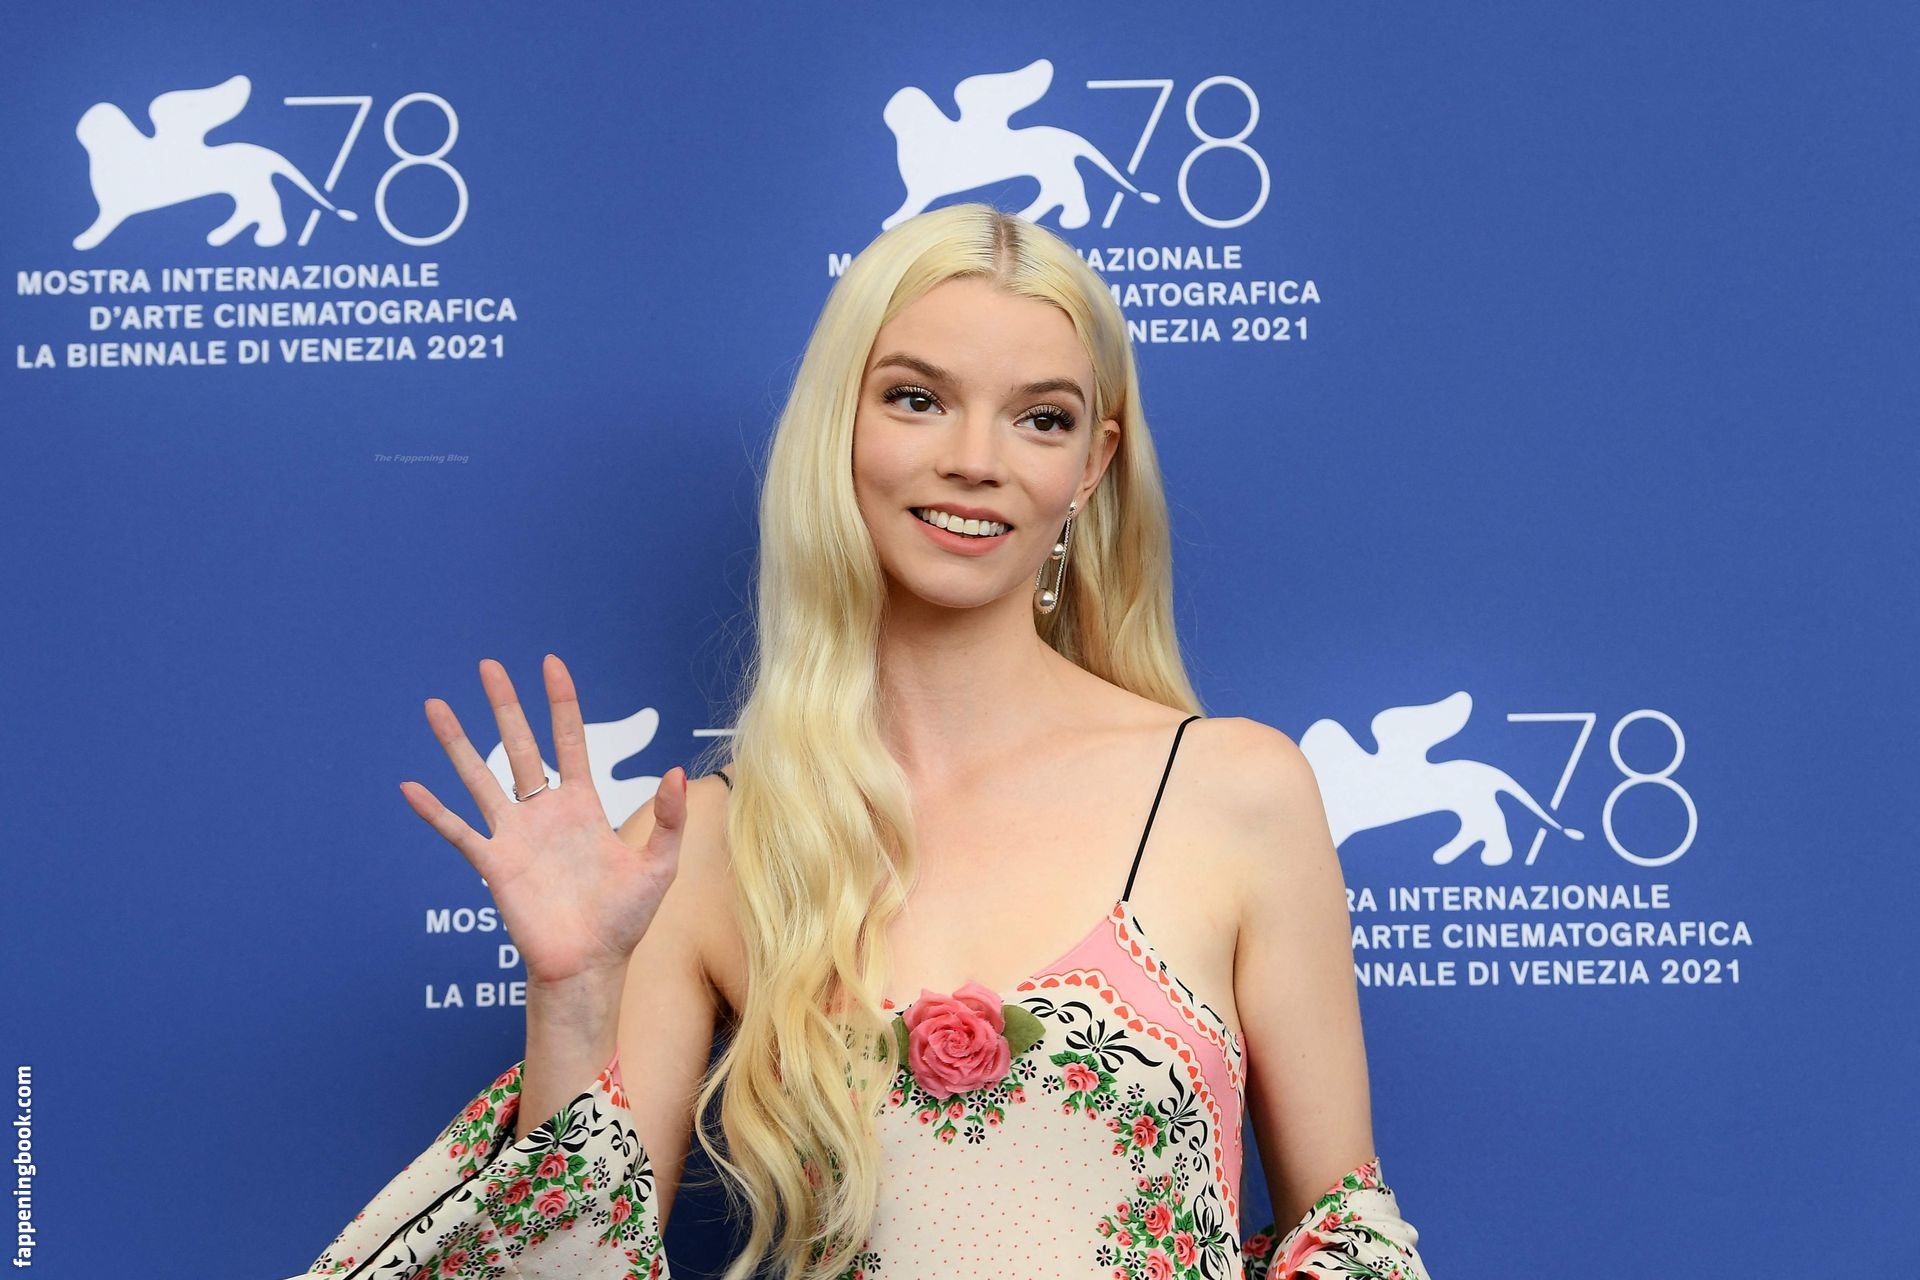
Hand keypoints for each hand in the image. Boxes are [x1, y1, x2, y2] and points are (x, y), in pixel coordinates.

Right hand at [398, 654, 687, 987]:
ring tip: (436, 705)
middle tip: (488, 666)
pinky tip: (411, 787)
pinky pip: (458, 832)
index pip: (570, 741)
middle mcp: (545, 813)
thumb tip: (676, 771)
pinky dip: (434, 811)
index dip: (561, 703)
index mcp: (584, 806)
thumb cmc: (626, 918)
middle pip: (520, 746)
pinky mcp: (494, 865)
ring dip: (457, 742)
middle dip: (505, 706)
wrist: (591, 964)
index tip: (550, 665)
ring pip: (481, 777)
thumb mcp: (660, 865)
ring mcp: (516, 835)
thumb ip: (670, 818)